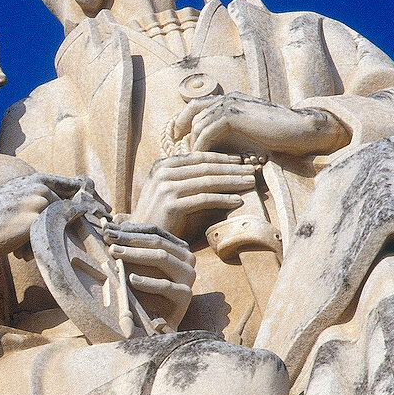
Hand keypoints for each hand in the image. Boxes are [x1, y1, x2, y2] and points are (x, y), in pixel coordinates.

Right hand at [0, 173, 83, 260]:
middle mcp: (40, 187)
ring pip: (58, 226)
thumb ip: (34, 199)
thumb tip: (56, 211)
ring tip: (19, 245)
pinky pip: (50, 238)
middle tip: (44, 242)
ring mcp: (39, 202)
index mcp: (34, 180)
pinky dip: (37, 248)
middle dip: (60, 229)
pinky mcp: (36, 220)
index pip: (71, 186)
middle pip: (68, 210)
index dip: (86, 199)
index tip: (100, 211)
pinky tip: (19, 251)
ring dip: (43, 240)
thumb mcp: (12, 197)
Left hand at [103, 221, 194, 327]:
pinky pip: (166, 286)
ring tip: (114, 253)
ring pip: (162, 258)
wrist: (155, 322)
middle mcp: (186, 258)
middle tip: (107, 238)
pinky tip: (130, 279)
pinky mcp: (185, 295)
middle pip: (156, 241)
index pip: (153, 231)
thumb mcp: (134, 265)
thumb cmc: (142, 289)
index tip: (106, 228)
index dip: (129, 228)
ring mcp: (188, 276)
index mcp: (176, 247)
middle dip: (129, 239)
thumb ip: (126, 244)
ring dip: (135, 254)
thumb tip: (108, 223)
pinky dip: (147, 282)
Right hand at [132, 152, 255, 238]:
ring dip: (232, 182)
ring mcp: (166, 188)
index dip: (221, 158)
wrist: (141, 237)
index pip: (198, 157)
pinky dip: (223, 199)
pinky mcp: (172, 205)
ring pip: (207, 181)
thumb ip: (186, 178)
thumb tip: (218, 170)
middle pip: (205, 168)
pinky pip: (204, 199)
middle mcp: (163, 173)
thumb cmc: (160, 215)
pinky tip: (238, 201)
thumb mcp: (169, 190)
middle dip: (231, 169)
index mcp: (162, 165)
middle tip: (252, 171)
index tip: (240, 161)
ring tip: (250, 184)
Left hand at [174, 92, 347, 155]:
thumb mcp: (248, 130)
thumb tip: (208, 144)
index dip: (182, 120)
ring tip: (192, 160)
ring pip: (199, 124)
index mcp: (229, 99)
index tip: (175, 137)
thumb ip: (228, 131)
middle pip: (192, 113)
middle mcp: (227, 98)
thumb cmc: (276, 134)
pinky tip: (203, 158)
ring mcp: (230, 104)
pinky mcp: (234, 115)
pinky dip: (203, 145)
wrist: (300, 130)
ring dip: (194, 143)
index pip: (195, 105)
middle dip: (183, 132)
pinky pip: (208, 131)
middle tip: (177, 150)